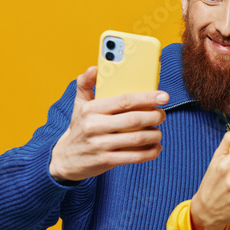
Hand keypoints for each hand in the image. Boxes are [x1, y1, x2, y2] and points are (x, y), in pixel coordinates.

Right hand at [49, 66, 168, 182]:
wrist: (65, 159)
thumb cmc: (79, 128)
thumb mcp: (79, 105)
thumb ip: (86, 84)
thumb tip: (94, 68)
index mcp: (91, 109)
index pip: (124, 100)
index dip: (147, 97)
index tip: (163, 96)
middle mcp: (95, 126)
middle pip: (134, 119)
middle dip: (155, 116)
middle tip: (162, 115)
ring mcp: (100, 145)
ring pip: (137, 138)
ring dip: (154, 134)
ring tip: (158, 131)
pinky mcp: (105, 161)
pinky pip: (134, 157)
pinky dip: (150, 152)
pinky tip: (155, 147)